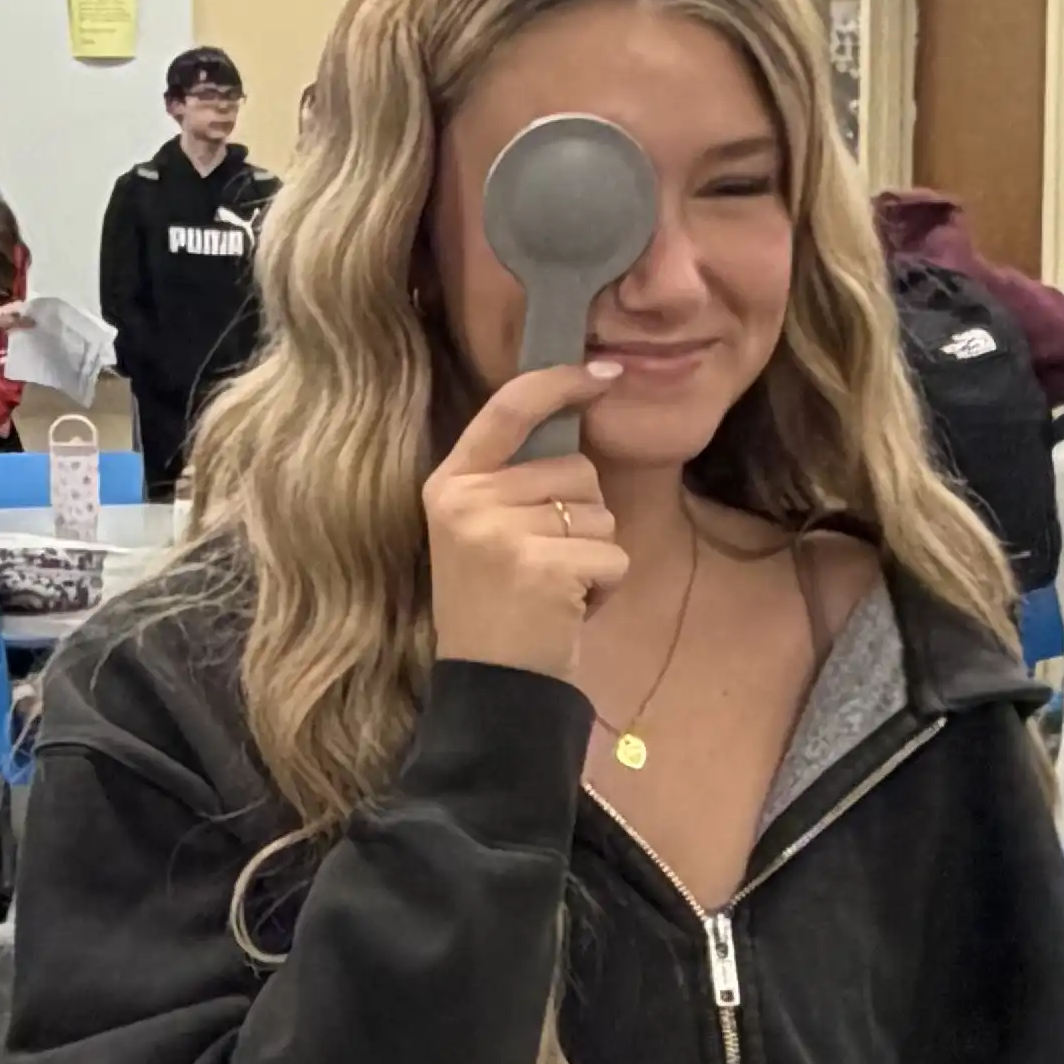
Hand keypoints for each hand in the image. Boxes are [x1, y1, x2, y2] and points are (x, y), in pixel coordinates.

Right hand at [424, 360, 631, 679]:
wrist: (490, 689)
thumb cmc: (496, 608)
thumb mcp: (481, 531)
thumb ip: (514, 480)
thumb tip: (578, 417)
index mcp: (450, 483)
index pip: (510, 408)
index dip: (561, 383)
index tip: (604, 374)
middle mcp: (468, 500)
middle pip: (575, 468)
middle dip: (581, 515)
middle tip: (544, 566)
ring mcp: (502, 533)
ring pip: (600, 510)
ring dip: (594, 553)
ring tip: (554, 589)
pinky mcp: (543, 567)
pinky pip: (613, 554)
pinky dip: (606, 587)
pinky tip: (569, 611)